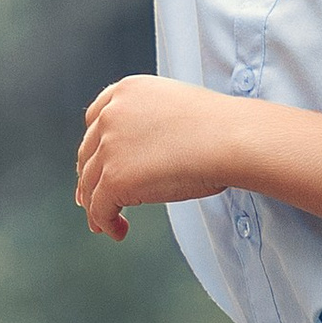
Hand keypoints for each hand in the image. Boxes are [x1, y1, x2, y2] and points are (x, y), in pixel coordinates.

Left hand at [74, 74, 246, 239]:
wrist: (233, 139)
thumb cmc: (220, 128)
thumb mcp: (175, 109)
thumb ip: (150, 124)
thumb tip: (144, 156)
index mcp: (127, 90)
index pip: (95, 118)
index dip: (93, 146)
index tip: (94, 163)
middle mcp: (111, 114)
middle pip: (88, 152)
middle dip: (89, 177)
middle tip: (91, 198)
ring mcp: (109, 146)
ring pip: (90, 183)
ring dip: (96, 205)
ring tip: (106, 223)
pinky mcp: (115, 178)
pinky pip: (100, 207)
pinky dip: (105, 222)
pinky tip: (118, 232)